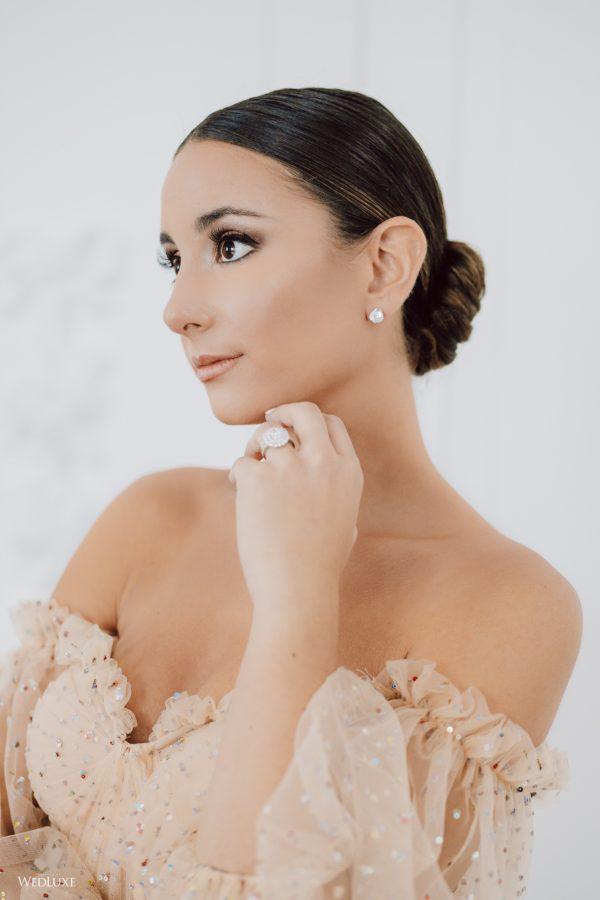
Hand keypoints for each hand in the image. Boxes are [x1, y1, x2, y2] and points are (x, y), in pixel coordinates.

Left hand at [228, 401, 363, 615]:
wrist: (298, 589)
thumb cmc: (319, 566)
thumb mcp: (344, 521)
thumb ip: (334, 491)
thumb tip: (318, 474)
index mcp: (348, 471)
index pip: (332, 424)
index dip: (310, 422)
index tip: (295, 428)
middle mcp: (323, 463)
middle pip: (304, 411)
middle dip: (284, 412)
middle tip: (270, 419)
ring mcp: (291, 468)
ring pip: (266, 435)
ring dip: (254, 448)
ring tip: (250, 472)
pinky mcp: (259, 479)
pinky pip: (242, 462)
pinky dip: (237, 474)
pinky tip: (239, 491)